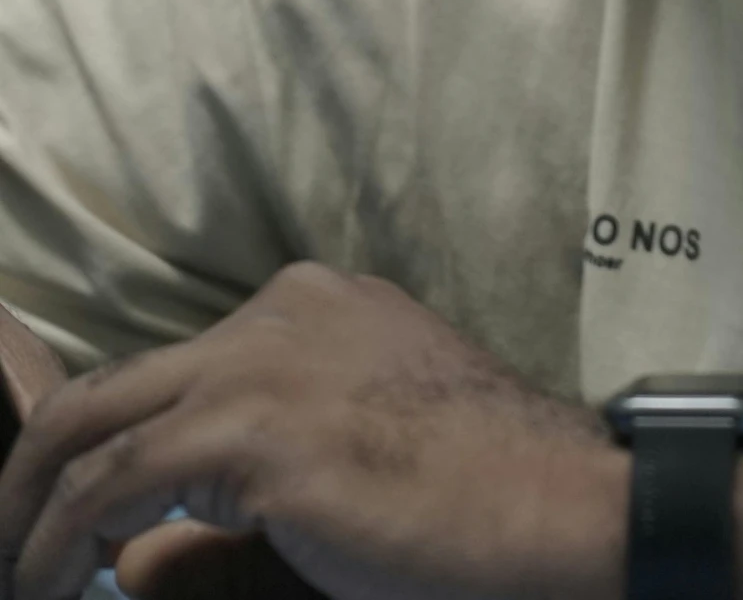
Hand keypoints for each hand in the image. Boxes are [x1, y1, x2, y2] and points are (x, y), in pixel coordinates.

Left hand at [0, 263, 626, 599]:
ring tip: (22, 582)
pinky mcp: (251, 429)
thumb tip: (139, 547)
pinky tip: (51, 590)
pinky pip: (110, 489)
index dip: (103, 448)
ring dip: (34, 519)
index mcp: (315, 304)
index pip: (171, 368)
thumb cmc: (483, 497)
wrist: (557, 504)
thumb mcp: (355, 466)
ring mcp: (262, 361)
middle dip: (35, 472)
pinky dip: (60, 546)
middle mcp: (281, 309)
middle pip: (108, 386)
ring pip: (90, 428)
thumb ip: (257, 480)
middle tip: (13, 550)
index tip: (71, 521)